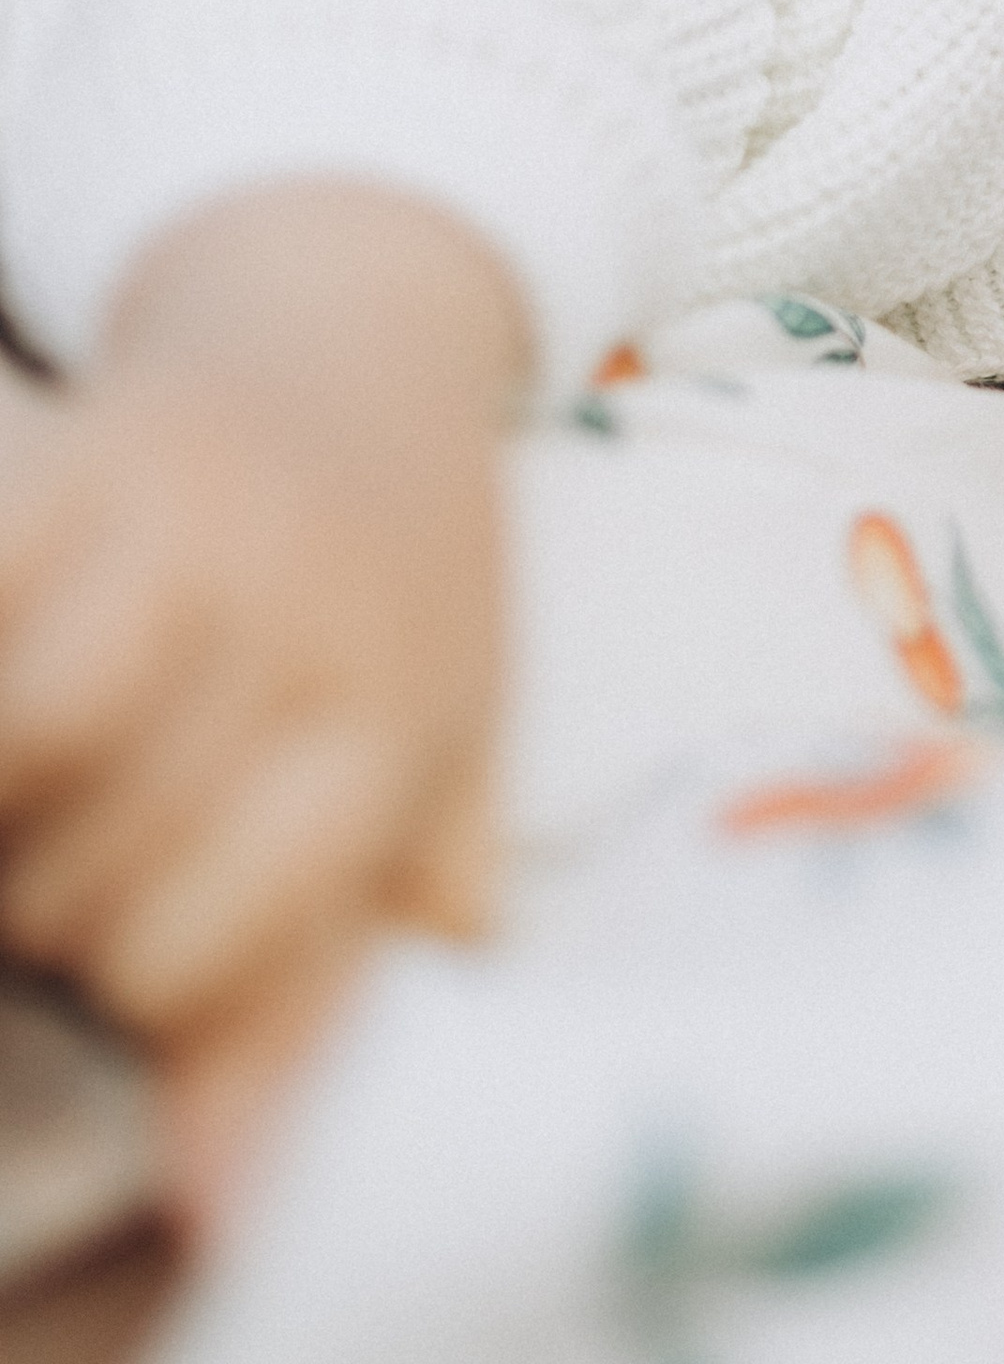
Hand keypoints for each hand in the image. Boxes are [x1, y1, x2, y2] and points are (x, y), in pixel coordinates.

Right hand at [0, 186, 523, 1059]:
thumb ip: (329, 980)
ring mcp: (187, 523)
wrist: (361, 336)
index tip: (126, 964)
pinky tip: (15, 691)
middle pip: (94, 867)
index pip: (202, 946)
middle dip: (50, 906)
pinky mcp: (87, 453)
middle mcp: (302, 614)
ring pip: (23, 745)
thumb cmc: (398, 581)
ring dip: (1, 805)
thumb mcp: (429, 765)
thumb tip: (216, 1201)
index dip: (132, 992)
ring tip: (31, 795)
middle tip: (65, 866)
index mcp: (393, 715)